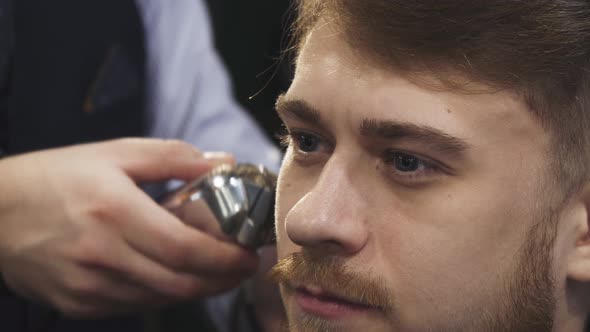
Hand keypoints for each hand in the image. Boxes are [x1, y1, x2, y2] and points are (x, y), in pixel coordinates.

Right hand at [0, 138, 257, 316]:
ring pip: (162, 299)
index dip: (225, 258)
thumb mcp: (114, 153)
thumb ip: (173, 156)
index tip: (248, 254)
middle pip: (181, 283)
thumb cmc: (55, 177)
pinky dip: (165, 295)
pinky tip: (177, 278)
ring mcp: (89, 285)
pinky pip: (135, 305)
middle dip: (222, 280)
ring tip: (217, 272)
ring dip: (198, 289)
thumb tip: (222, 161)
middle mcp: (103, 255)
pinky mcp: (79, 303)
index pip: (186, 249)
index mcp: (115, 211)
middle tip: (242, 267)